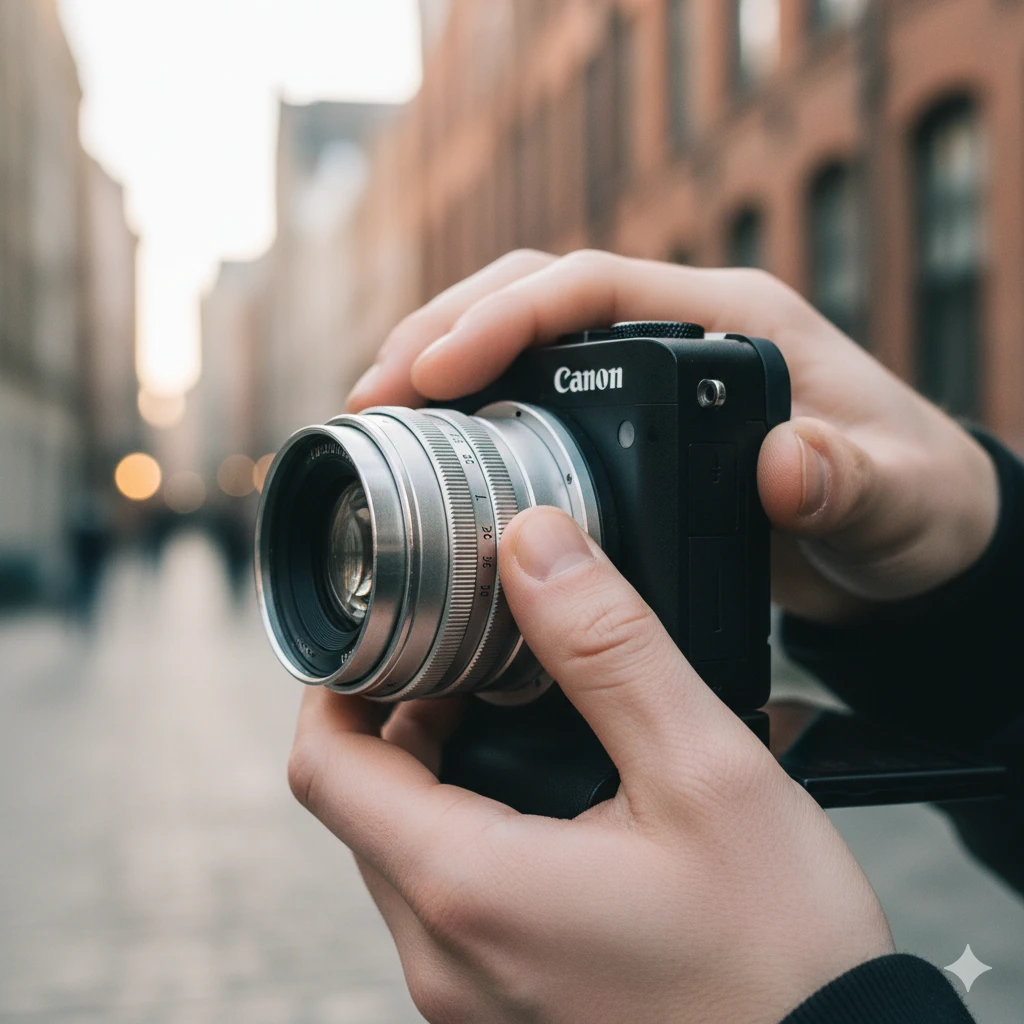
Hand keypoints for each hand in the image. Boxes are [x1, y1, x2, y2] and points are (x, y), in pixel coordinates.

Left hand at [289, 507, 893, 1023]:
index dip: (339, 682)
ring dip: (435, 771)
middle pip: (360, 804)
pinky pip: (447, 901)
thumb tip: (535, 547)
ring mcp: (470, 996)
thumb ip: (609, 648)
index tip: (384, 632)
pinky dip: (468, 828)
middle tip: (469, 657)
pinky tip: (544, 795)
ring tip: (511, 713)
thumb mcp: (704, 774)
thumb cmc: (780, 959)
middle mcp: (446, 956)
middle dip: (399, 715)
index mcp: (470, 888)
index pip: (327, 766)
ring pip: (401, 850)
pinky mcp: (507, 1011)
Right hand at [347, 250, 998, 621]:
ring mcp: (648, 379)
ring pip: (524, 343)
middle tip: (376, 393)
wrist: (907, 532)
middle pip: (534, 296)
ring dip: (445, 365)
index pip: (593, 285)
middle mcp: (679, 333)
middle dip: (444, 331)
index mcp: (731, 319)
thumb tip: (783, 466)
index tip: (436, 369)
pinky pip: (536, 397)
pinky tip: (440, 447)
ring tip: (383, 413)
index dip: (504, 316)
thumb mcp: (892, 497)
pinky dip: (478, 412)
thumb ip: (846, 481)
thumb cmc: (907, 498)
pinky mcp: (631, 427)